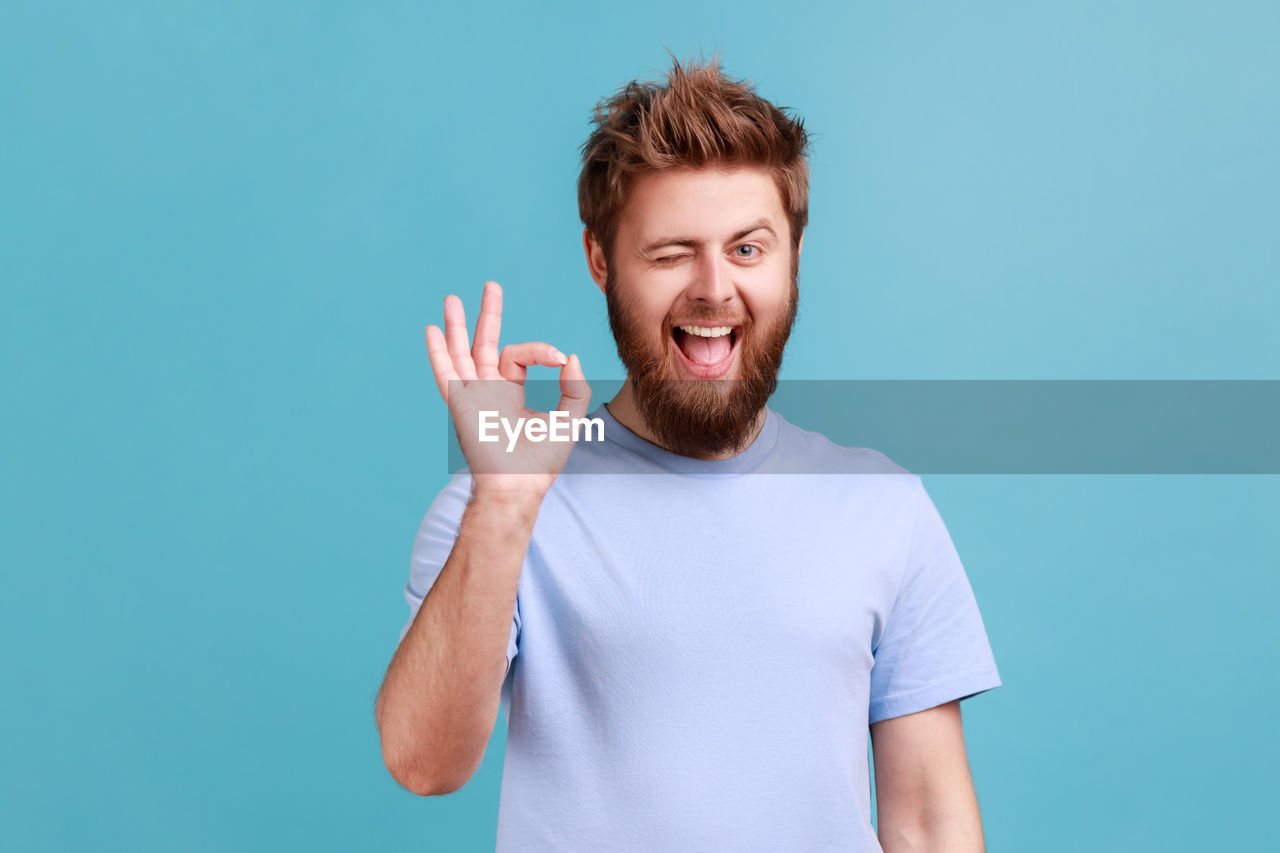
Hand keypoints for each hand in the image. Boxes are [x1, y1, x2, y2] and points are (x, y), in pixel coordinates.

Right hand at [425, 281, 589, 500]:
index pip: (519, 355)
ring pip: (461, 352)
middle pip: (484, 344)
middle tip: (491, 286)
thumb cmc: (541, 463)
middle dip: (487, 315)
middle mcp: (488, 390)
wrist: (518, 486)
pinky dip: (439, 353)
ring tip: (452, 297)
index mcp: (509, 392)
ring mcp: (472, 395)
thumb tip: (570, 358)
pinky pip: (446, 374)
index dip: (541, 351)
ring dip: (457, 326)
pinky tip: (433, 330)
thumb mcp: (568, 421)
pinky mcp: (461, 403)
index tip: (558, 360)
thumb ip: (574, 389)